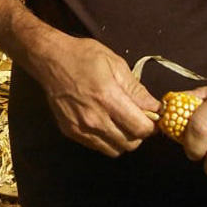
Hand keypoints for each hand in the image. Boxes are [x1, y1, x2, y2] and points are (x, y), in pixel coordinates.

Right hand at [26, 31, 159, 155]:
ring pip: (115, 150)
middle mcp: (94, 118)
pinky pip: (98, 147)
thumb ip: (137, 89)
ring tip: (120, 122)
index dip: (152, 126)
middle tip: (137, 119)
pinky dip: (107, 140)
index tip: (153, 118)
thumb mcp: (116, 64)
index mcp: (108, 98)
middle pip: (130, 144)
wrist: (50, 59)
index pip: (140, 128)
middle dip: (139, 133)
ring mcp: (80, 128)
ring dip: (123, 140)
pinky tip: (105, 123)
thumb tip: (156, 108)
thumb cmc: (85, 56)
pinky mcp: (71, 132)